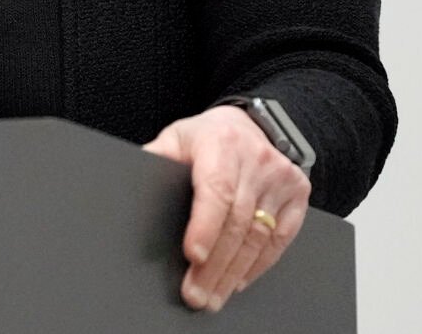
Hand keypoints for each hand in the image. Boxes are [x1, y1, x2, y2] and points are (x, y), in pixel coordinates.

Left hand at [142, 105, 310, 311]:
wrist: (250, 125)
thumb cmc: (206, 137)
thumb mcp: (176, 137)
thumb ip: (156, 159)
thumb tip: (124, 181)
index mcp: (221, 143)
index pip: (217, 189)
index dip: (204, 225)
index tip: (192, 255)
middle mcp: (256, 159)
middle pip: (237, 221)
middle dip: (215, 263)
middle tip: (196, 293)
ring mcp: (281, 177)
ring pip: (259, 235)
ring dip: (234, 271)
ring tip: (213, 295)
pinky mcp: (298, 194)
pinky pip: (280, 237)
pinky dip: (260, 264)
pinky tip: (239, 280)